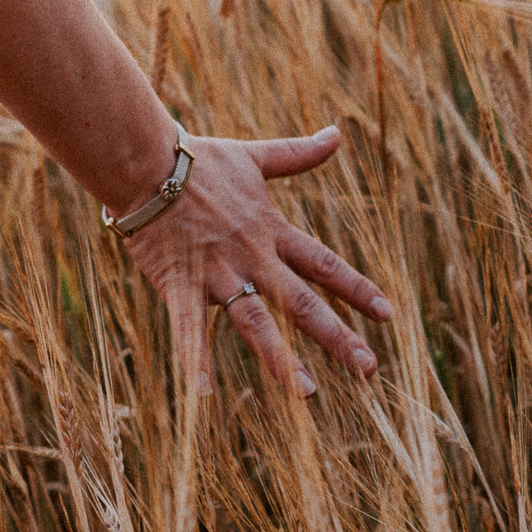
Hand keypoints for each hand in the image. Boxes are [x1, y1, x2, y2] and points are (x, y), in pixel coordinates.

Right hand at [124, 126, 393, 396]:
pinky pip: (188, 330)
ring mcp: (217, 273)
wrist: (144, 161)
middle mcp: (252, 257)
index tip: (386, 314)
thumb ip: (298, 154)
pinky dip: (195, 362)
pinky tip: (202, 397)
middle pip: (301, 302)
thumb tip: (337, 134)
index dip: (355, 289)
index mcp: (270, 231)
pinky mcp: (179, 284)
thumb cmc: (196, 160)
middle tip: (369, 368)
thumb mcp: (254, 157)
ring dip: (281, 358)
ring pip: (256, 321)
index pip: (322, 264)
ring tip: (308, 393)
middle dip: (337, 336)